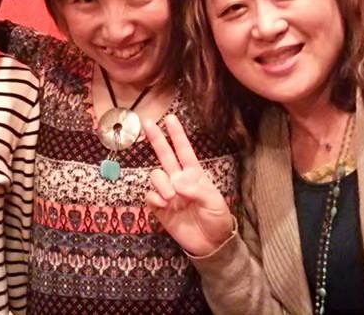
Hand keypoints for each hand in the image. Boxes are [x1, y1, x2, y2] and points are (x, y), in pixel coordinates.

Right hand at [144, 114, 234, 256]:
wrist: (210, 244)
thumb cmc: (217, 220)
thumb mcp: (214, 202)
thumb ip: (197, 189)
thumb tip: (176, 182)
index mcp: (195, 175)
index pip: (184, 151)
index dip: (177, 135)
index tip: (170, 119)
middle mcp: (179, 180)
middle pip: (165, 155)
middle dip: (156, 139)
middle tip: (147, 122)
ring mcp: (168, 193)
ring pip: (156, 176)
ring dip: (161, 183)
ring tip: (171, 197)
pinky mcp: (159, 208)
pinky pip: (150, 196)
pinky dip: (156, 198)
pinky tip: (164, 206)